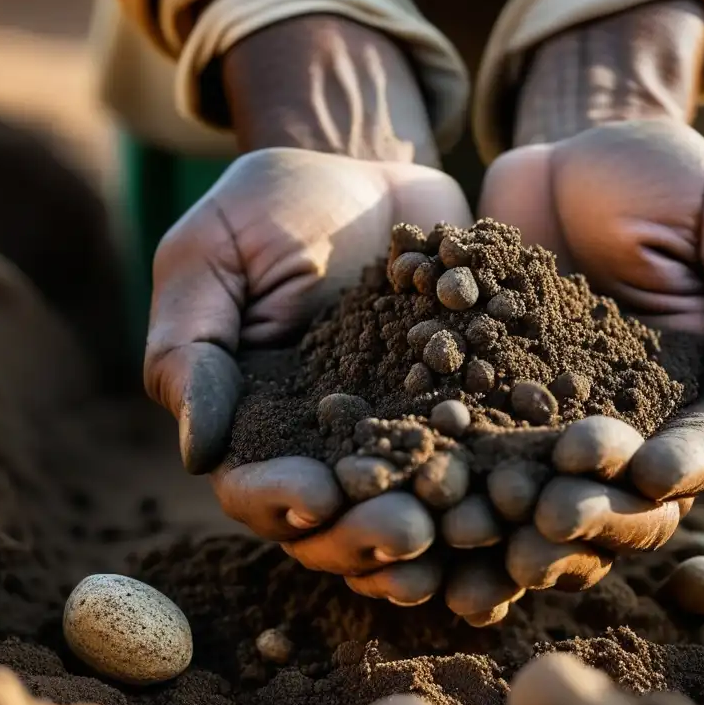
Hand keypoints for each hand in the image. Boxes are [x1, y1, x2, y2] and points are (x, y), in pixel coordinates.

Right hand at [145, 147, 471, 602]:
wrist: (366, 170)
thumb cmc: (270, 207)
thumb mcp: (211, 256)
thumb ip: (191, 346)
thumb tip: (197, 452)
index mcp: (255, 419)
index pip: (253, 487)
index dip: (279, 502)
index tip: (314, 496)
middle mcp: (326, 441)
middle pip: (337, 519)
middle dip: (366, 534)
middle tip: (406, 531)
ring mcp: (396, 429)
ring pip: (406, 505)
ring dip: (433, 530)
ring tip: (461, 528)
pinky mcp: (458, 405)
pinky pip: (472, 457)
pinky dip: (488, 486)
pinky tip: (512, 501)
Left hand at [472, 118, 703, 604]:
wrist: (567, 150)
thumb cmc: (667, 175)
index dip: (685, 467)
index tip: (648, 474)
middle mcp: (637, 415)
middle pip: (630, 492)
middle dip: (599, 511)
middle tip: (554, 513)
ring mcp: (563, 413)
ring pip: (558, 488)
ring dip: (531, 517)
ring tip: (496, 520)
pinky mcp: (498, 396)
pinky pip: (488, 447)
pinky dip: (471, 478)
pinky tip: (446, 496)